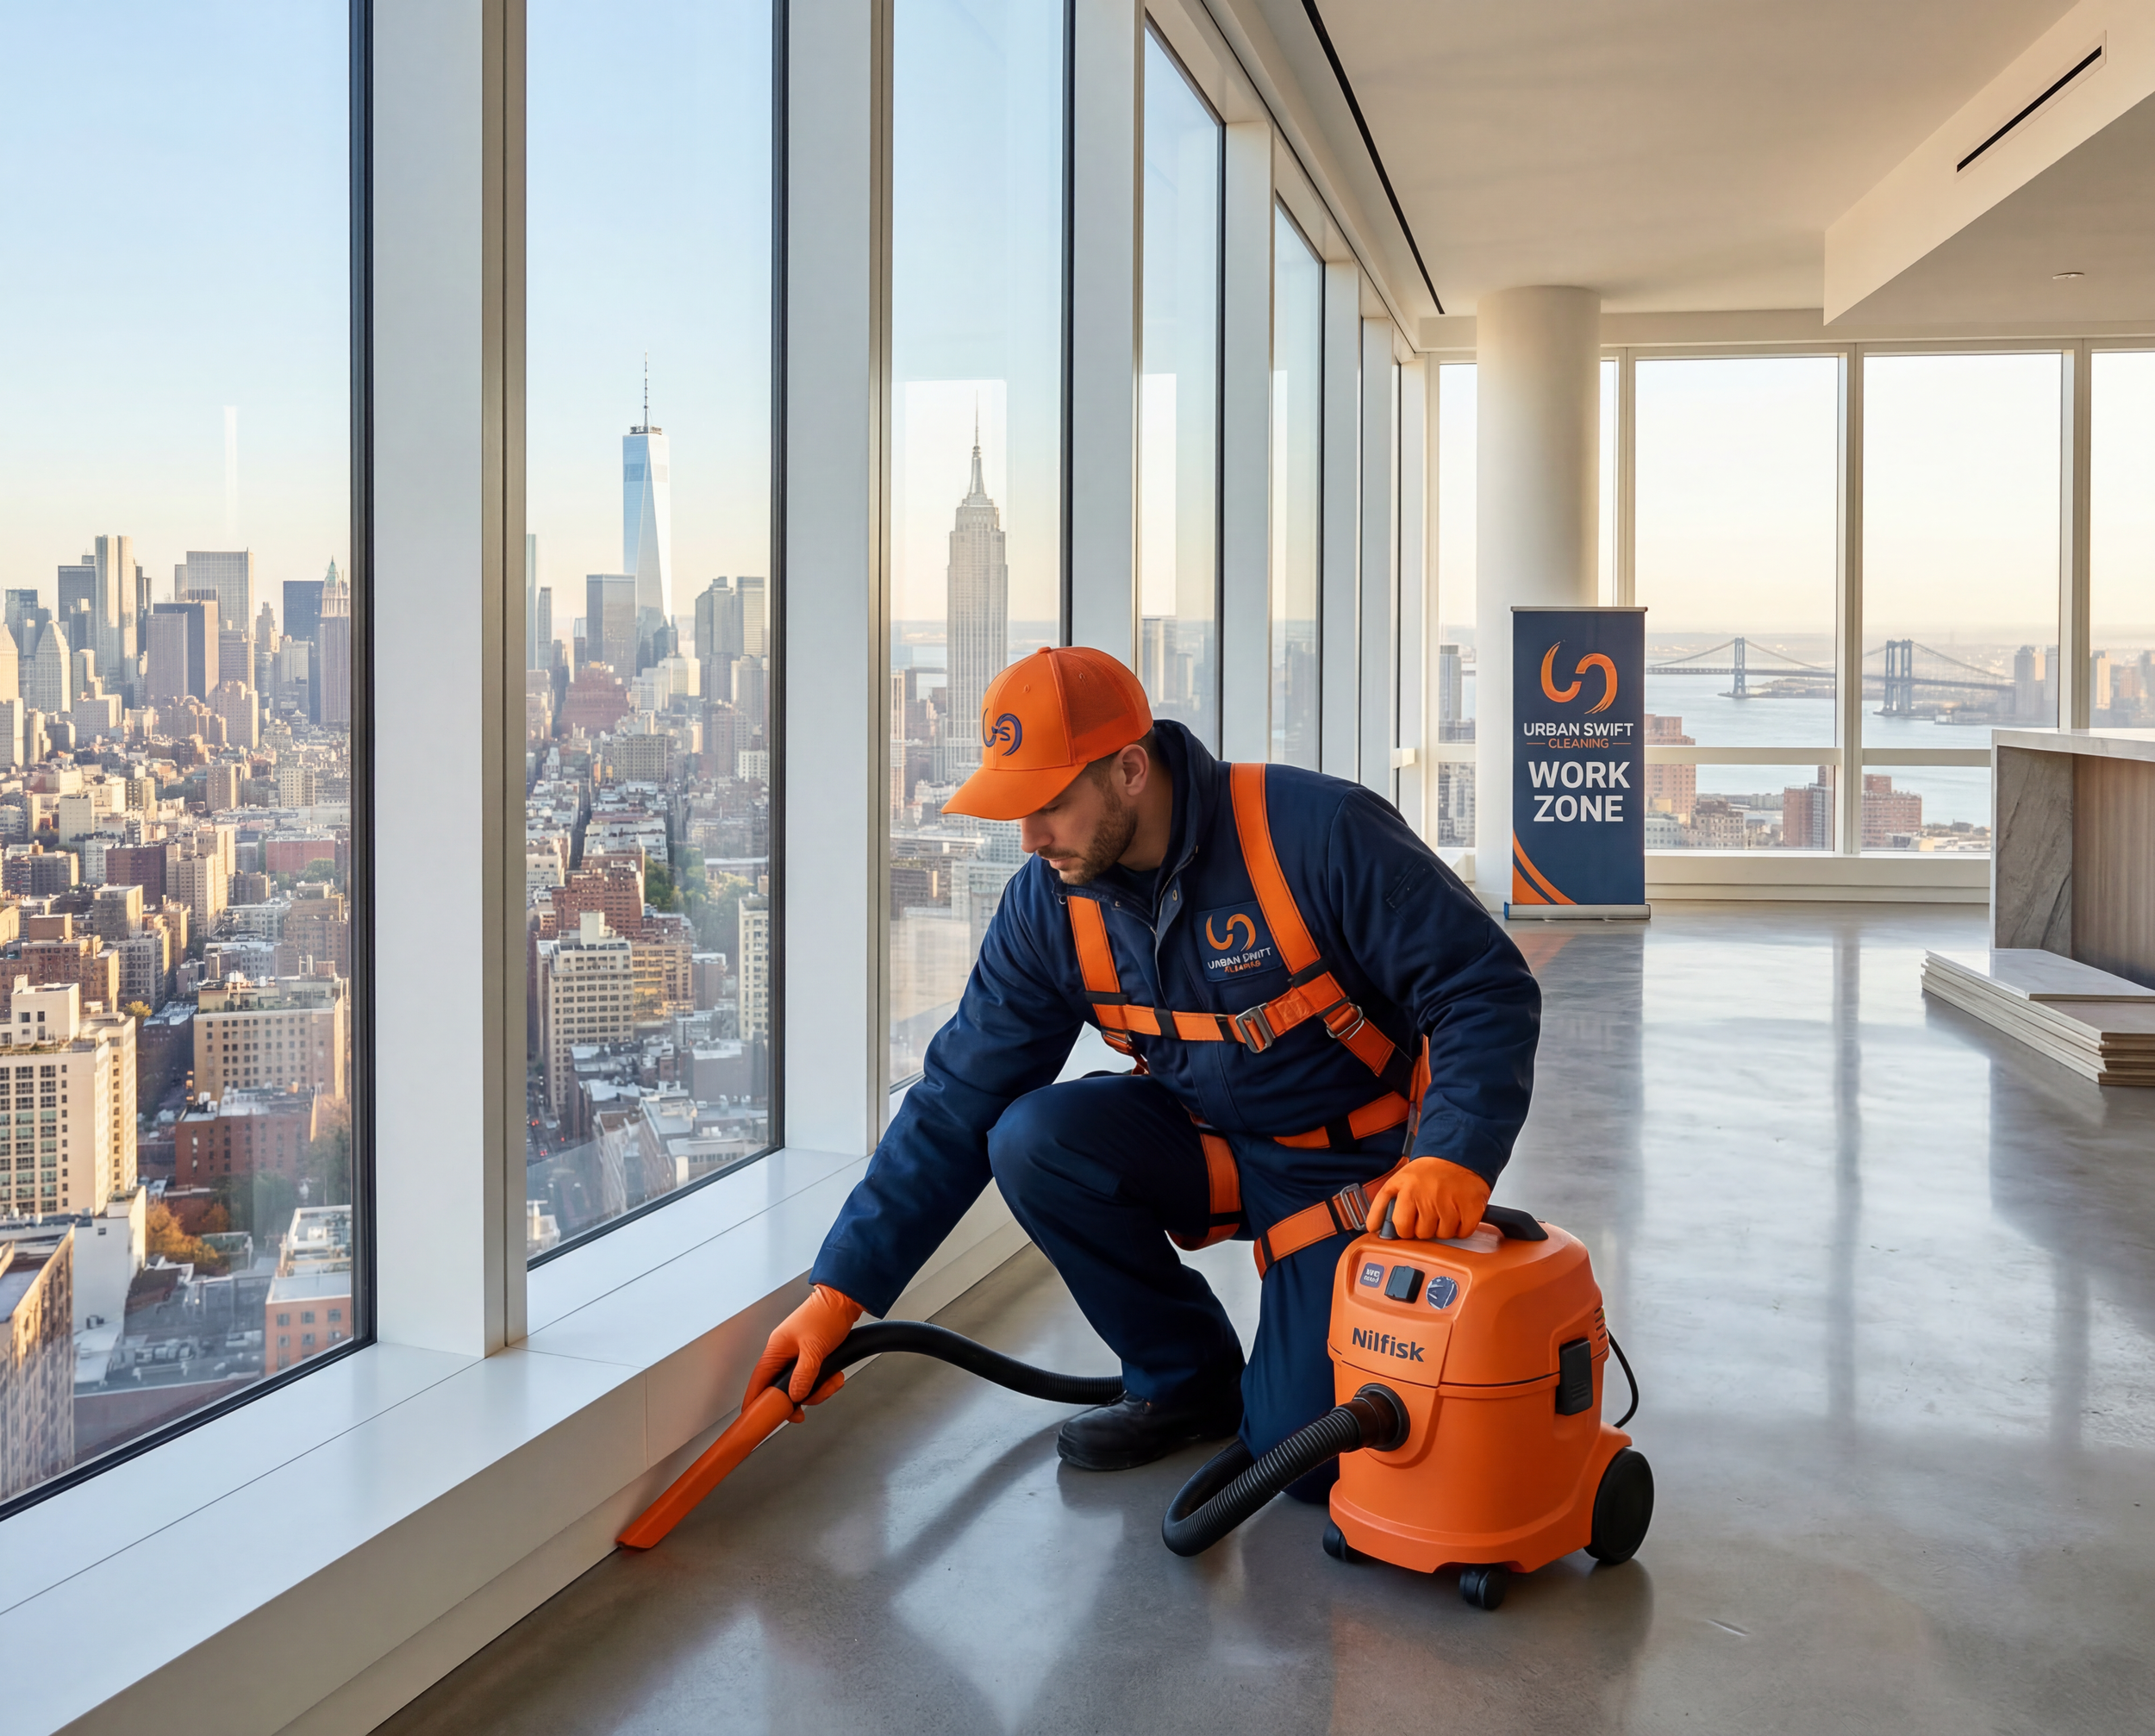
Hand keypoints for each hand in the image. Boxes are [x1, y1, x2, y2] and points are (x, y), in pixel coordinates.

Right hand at [745, 1284, 861, 1408]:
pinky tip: (837, 1375)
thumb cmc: (826, 1314)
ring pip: (802, 1386)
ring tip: (833, 1380)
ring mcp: (799, 1356)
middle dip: (803, 1397)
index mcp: (776, 1350)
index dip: (756, 1401)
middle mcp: (784, 1354)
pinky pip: (815, 1379)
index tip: (756, 1418)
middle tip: (815, 1398)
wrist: (846, 1299)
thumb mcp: (814, 1348)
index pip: (758, 1381)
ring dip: (820, 1388)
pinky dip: (827, 1381)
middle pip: (784, 1389)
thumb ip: (804, 1375)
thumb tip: (794, 1396)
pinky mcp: (813, 1357)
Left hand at [1366, 1158, 1491, 1242]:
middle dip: (1425, 1226)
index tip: (1410, 1221)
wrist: (1457, 1154)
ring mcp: (1452, 1205)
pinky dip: (1461, 1228)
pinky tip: (1458, 1213)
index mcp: (1408, 1191)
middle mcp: (1430, 1199)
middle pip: (1423, 1234)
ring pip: (1444, 1235)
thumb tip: (1372, 1228)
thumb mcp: (1397, 1182)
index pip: (1402, 1228)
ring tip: (1443, 1209)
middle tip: (1429, 1211)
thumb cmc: (1425, 1172)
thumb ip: (1380, 1205)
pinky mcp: (1472, 1209)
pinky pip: (1463, 1233)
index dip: (1406, 1228)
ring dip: (1443, 1227)